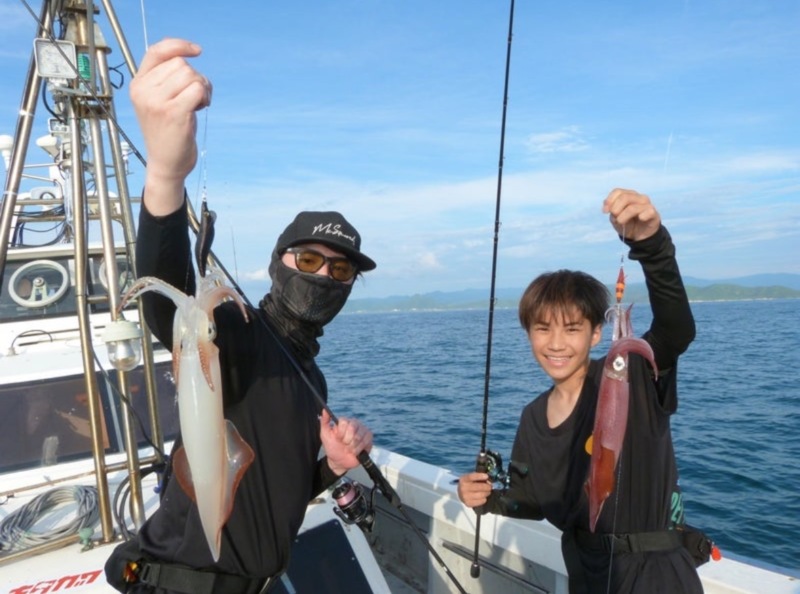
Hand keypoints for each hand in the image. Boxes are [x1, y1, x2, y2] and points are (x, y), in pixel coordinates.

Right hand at [130, 38, 211, 214]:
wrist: (166, 164)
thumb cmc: (167, 132)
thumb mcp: (159, 101)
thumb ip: (166, 79)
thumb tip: (185, 54)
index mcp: (138, 84)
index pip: (157, 51)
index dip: (179, 45)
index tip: (197, 51)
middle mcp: (143, 91)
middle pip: (180, 64)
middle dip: (195, 78)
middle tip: (194, 98)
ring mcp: (156, 102)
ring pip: (191, 75)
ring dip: (202, 88)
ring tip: (197, 104)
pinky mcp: (173, 113)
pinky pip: (198, 89)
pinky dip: (205, 96)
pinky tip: (200, 108)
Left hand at [320, 409, 372, 475]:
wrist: (339, 461)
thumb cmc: (332, 447)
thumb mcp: (325, 435)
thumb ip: (324, 422)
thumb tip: (324, 410)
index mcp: (345, 422)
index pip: (344, 422)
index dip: (340, 433)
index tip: (337, 439)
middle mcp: (355, 424)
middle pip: (352, 429)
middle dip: (346, 441)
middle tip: (344, 444)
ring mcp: (363, 430)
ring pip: (358, 437)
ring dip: (351, 447)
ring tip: (348, 449)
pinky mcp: (369, 438)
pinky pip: (365, 442)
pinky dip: (358, 449)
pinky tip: (355, 451)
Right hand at [457, 472, 491, 507]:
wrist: (460, 493)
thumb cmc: (469, 483)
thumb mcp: (471, 478)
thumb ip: (479, 477)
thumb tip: (489, 482)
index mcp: (464, 479)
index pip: (471, 477)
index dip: (480, 476)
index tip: (487, 476)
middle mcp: (463, 488)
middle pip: (479, 487)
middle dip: (487, 487)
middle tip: (490, 487)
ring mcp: (465, 497)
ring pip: (481, 495)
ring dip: (487, 493)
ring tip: (488, 492)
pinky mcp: (468, 503)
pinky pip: (481, 501)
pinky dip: (484, 499)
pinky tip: (483, 497)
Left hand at [602, 188, 660, 241]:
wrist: (639, 236)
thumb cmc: (627, 224)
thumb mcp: (616, 218)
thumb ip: (612, 211)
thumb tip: (607, 207)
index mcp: (628, 195)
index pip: (618, 191)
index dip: (609, 200)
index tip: (605, 211)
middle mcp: (638, 197)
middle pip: (624, 197)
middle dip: (615, 209)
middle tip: (614, 218)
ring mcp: (647, 204)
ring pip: (632, 207)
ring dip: (623, 217)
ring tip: (621, 222)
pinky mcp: (653, 213)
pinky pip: (647, 212)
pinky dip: (642, 216)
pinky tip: (640, 219)